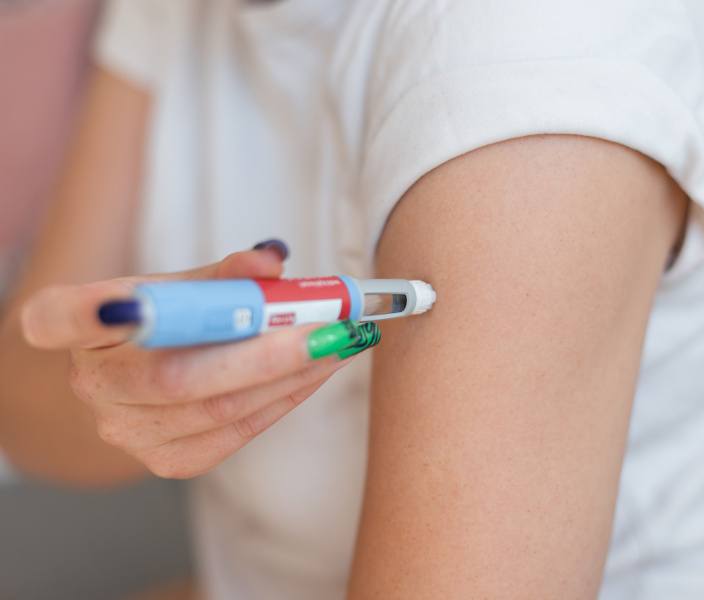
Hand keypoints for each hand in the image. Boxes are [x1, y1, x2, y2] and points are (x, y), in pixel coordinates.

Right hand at [19, 242, 379, 478]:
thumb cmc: (171, 318)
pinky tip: (316, 373)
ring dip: (293, 377)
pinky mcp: (167, 460)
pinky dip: (285, 400)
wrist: (154, 371)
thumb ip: (226, 273)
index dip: (85, 314)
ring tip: (341, 345)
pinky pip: (237, 434)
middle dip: (269, 353)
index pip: (58, 320)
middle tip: (332, 329)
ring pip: (219, 411)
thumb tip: (274, 260)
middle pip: (177, 377)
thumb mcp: (185, 284)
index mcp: (78, 324)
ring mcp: (126, 431)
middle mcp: (92, 384)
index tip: (124, 301)